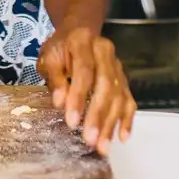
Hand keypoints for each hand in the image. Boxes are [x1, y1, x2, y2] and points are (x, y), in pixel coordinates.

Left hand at [36, 27, 136, 155]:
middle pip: (105, 85)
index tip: (72, 121)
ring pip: (119, 95)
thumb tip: (60, 103)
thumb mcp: (49, 56)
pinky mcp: (124, 78)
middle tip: (90, 139)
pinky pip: (129, 100)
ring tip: (102, 146)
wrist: (79, 32)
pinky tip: (122, 137)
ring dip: (111, 123)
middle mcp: (105, 51)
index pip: (84, 71)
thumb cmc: (61, 47)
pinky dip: (127, 119)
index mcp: (83, 41)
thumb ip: (55, 78)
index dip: (78, 97)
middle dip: (98, 115)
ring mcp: (117, 65)